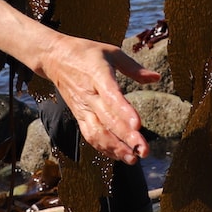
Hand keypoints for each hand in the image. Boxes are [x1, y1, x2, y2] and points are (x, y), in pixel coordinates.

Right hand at [0, 0, 158, 163]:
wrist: (54, 57)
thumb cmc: (86, 53)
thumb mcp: (111, 52)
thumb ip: (133, 67)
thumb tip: (156, 78)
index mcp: (98, 75)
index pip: (111, 95)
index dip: (124, 111)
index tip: (138, 125)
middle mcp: (89, 94)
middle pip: (107, 119)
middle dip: (126, 137)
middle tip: (144, 150)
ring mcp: (82, 107)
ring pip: (97, 132)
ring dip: (115, 148)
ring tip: (133, 159)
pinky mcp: (78, 115)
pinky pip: (90, 135)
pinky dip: (104, 147)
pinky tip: (119, 155)